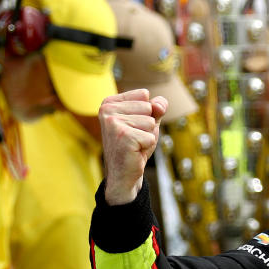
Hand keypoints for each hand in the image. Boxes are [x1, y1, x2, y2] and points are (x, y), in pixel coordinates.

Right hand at [100, 89, 167, 204]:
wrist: (124, 173)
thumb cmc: (136, 145)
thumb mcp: (148, 122)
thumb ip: (157, 108)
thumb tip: (160, 104)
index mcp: (110, 102)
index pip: (144, 95)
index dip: (147, 113)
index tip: (135, 126)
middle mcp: (107, 110)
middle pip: (149, 108)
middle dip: (148, 126)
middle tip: (135, 138)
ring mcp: (113, 123)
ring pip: (151, 122)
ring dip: (147, 136)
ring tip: (135, 144)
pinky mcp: (123, 137)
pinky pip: (151, 137)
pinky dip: (147, 146)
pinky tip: (135, 151)